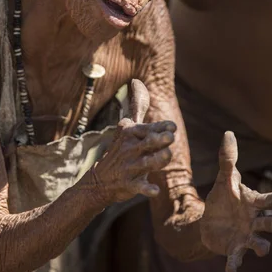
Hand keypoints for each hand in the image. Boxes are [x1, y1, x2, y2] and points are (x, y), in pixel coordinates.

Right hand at [89, 79, 175, 204]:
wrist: (100, 180)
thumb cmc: (122, 149)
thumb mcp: (128, 126)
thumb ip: (137, 106)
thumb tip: (137, 81)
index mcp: (131, 132)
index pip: (148, 127)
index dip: (162, 126)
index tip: (172, 127)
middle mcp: (130, 148)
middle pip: (148, 142)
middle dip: (159, 139)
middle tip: (170, 137)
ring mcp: (129, 166)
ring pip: (147, 163)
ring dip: (158, 160)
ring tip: (167, 155)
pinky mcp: (128, 184)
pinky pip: (139, 187)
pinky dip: (147, 189)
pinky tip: (155, 190)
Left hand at [200, 131, 271, 271]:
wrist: (210, 220)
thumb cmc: (223, 198)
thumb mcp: (223, 179)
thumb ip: (227, 160)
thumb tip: (228, 133)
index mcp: (253, 202)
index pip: (266, 200)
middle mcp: (254, 220)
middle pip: (269, 222)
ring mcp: (246, 236)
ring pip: (259, 241)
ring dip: (262, 245)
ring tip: (262, 248)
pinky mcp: (234, 249)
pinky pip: (236, 258)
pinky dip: (234, 265)